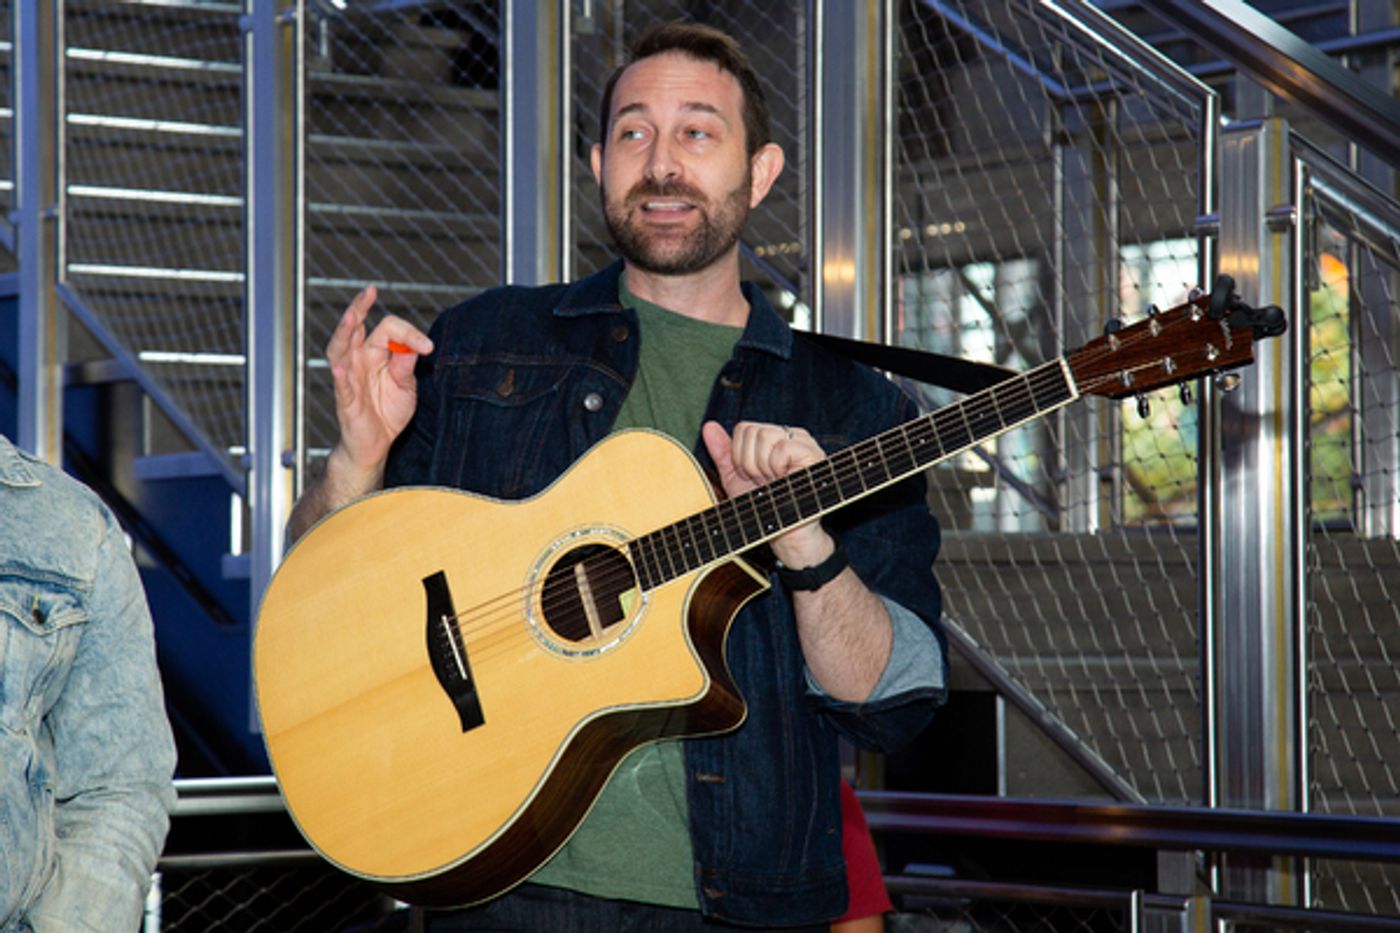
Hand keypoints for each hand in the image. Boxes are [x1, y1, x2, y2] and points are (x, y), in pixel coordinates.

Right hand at [326, 284, 432, 479]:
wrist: (376, 445)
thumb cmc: (388, 412)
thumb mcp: (406, 387)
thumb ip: (406, 366)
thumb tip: (413, 346)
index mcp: (375, 354)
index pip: (389, 330)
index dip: (409, 333)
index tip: (428, 347)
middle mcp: (358, 361)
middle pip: (355, 329)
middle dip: (360, 308)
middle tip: (368, 291)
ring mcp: (349, 379)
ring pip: (340, 350)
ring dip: (345, 332)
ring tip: (351, 317)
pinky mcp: (346, 401)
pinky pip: (341, 387)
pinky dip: (341, 377)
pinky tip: (339, 368)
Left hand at [700, 420, 833, 567]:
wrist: (785, 534)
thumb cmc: (763, 506)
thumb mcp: (736, 478)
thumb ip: (723, 452)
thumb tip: (708, 426)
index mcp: (775, 437)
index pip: (744, 428)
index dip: (739, 456)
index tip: (752, 478)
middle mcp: (791, 435)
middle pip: (752, 431)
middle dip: (749, 463)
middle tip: (763, 482)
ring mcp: (804, 443)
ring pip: (764, 436)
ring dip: (762, 467)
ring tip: (773, 482)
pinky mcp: (814, 454)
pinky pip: (782, 448)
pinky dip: (776, 468)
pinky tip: (784, 481)